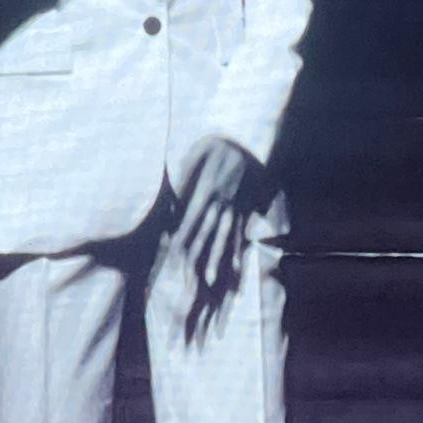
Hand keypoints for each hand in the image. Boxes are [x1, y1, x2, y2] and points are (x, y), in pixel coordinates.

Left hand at [175, 137, 250, 289]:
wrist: (248, 142)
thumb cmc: (217, 146)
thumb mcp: (198, 151)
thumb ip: (185, 172)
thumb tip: (173, 196)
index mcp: (207, 189)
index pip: (192, 217)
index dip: (183, 234)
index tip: (173, 253)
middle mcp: (221, 203)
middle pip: (208, 232)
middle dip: (198, 255)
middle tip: (188, 277)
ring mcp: (234, 209)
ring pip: (225, 237)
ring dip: (218, 259)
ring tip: (212, 280)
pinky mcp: (243, 211)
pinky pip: (239, 233)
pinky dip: (236, 251)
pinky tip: (235, 268)